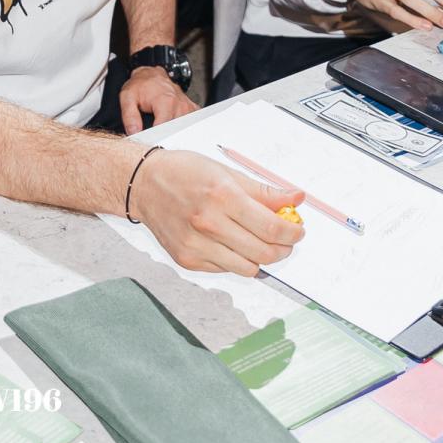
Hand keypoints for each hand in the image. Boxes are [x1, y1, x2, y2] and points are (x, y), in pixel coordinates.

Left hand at [120, 65, 197, 134]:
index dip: (155, 138)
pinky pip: (190, 124)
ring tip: (162, 130)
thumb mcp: (128, 97)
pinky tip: (173, 126)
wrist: (151, 74)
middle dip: (164, 137)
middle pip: (175, 132)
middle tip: (154, 137)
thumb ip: (129, 116)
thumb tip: (134, 132)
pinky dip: (182, 128)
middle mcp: (180, 104)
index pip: (165, 130)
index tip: (149, 141)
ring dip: (173, 133)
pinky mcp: (191, 109)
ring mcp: (187, 107)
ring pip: (183, 130)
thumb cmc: (140, 85)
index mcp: (166, 101)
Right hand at [129, 150, 304, 276]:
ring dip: (261, 258)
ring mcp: (196, 245)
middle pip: (264, 252)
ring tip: (259, 243)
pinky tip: (231, 243)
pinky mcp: (187, 260)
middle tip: (285, 239)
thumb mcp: (226, 173)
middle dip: (283, 248)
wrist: (144, 184)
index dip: (292, 232)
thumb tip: (295, 198)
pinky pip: (226, 270)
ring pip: (248, 268)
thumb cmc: (183, 173)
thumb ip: (264, 191)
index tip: (297, 230)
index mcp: (222, 196)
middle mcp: (208, 223)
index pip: (271, 227)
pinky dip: (236, 259)